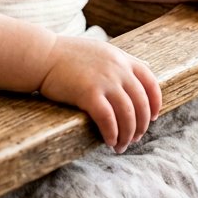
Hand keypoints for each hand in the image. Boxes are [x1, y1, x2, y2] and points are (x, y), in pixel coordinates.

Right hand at [39, 34, 161, 153]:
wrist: (42, 55)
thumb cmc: (66, 56)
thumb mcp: (99, 51)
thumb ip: (118, 62)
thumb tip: (138, 75)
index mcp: (121, 58)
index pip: (151, 81)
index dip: (155, 103)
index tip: (153, 117)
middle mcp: (117, 68)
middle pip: (141, 103)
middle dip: (141, 125)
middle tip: (135, 138)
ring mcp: (104, 80)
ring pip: (128, 115)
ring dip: (127, 135)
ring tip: (121, 146)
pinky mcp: (89, 93)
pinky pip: (108, 120)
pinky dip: (112, 134)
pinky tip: (109, 142)